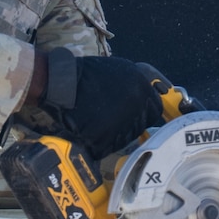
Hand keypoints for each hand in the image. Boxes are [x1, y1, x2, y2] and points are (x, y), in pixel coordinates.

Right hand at [40, 52, 167, 158]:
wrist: (63, 82)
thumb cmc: (87, 74)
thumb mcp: (121, 71)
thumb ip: (138, 87)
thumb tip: (147, 99)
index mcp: (142, 89)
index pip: (155, 111)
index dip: (144, 115)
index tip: (136, 116)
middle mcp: (136, 105)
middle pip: (140, 127)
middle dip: (128, 125)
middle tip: (111, 119)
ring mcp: (121, 122)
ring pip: (125, 139)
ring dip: (114, 135)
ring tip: (98, 122)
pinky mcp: (104, 136)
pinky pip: (106, 147)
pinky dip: (98, 144)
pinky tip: (89, 130)